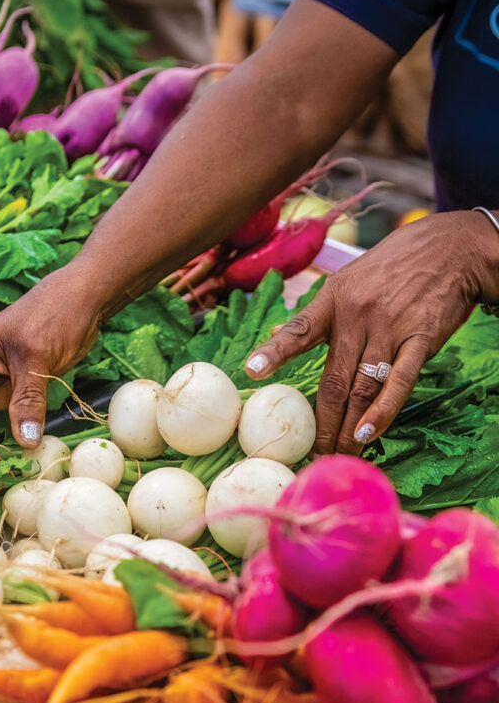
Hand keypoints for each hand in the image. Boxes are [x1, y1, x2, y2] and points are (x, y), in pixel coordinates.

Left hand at [244, 210, 498, 454]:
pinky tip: (368, 434)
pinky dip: (382, 411)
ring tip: (340, 454)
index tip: (252, 370)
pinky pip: (399, 381)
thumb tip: (274, 333)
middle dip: (322, 423)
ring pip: (363, 388)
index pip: (298, 330)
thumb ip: (316, 314)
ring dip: (349, 427)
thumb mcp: (346, 281)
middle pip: (333, 379)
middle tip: (314, 454)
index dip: (275, 351)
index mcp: (332, 301)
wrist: (449, 248)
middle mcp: (357, 315)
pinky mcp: (421, 338)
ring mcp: (389, 327)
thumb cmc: (390, 269)